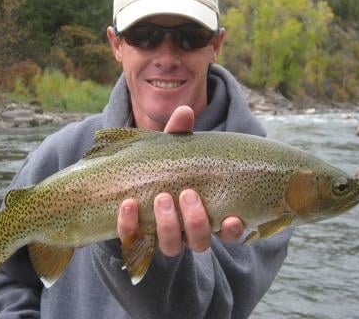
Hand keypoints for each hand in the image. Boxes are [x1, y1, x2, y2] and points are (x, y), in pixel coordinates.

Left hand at [117, 106, 244, 256]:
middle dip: (196, 221)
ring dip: (169, 225)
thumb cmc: (160, 167)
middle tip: (187, 194)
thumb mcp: (171, 152)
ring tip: (162, 198)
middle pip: (199, 242)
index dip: (231, 231)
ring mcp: (161, 237)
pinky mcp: (135, 237)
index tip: (232, 218)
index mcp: (204, 213)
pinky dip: (130, 224)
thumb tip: (184, 110)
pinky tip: (128, 204)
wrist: (126, 183)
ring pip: (172, 247)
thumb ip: (178, 135)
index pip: (227, 232)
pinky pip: (133, 239)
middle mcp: (186, 232)